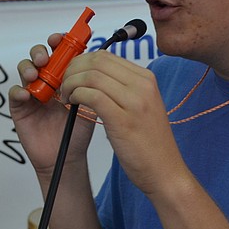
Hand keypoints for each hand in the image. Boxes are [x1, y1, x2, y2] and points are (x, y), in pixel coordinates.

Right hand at [8, 34, 96, 179]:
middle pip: (39, 55)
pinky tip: (27, 95)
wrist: (66, 156)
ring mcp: (32, 92)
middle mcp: (47, 80)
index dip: (58, 42)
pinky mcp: (20, 107)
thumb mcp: (89, 104)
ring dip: (29, 67)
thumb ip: (89, 85)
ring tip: (35, 75)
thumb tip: (93, 64)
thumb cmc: (77, 130)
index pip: (59, 52)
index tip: (60, 39)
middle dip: (41, 51)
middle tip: (46, 58)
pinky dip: (19, 90)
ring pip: (25, 69)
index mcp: (64, 76)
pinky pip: (14, 93)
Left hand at [61, 50, 188, 197]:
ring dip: (71, 83)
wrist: (165, 172)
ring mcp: (134, 101)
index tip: (71, 74)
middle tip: (63, 83)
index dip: (82, 62)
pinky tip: (72, 103)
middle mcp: (142, 85)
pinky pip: (91, 95)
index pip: (106, 56)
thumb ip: (123, 88)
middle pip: (97, 61)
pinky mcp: (123, 119)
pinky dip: (76, 95)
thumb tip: (93, 76)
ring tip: (66, 95)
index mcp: (146, 79)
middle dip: (73, 69)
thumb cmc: (149, 143)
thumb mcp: (141, 106)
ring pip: (91, 75)